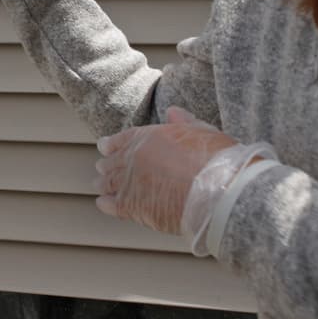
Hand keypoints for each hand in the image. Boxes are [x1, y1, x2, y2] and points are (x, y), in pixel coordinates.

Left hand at [94, 107, 238, 234]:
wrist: (217, 192)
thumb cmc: (215, 160)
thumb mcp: (201, 132)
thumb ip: (183, 122)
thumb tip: (173, 111)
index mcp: (146, 137)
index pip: (121, 139)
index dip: (112, 144)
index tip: (104, 146)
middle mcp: (133, 158)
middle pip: (112, 161)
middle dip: (107, 165)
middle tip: (102, 168)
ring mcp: (129, 183)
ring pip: (108, 183)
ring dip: (104, 184)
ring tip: (100, 186)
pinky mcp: (132, 207)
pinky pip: (111, 206)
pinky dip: (106, 204)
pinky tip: (103, 204)